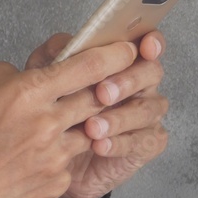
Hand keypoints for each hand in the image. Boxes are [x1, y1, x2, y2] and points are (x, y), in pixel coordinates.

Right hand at [0, 40, 140, 197]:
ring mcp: (56, 155)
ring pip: (91, 128)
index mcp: (23, 94)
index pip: (86, 66)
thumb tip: (17, 73)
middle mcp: (47, 123)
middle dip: (112, 87)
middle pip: (100, 96)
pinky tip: (40, 155)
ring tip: (65, 123)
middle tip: (112, 81)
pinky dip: (64, 152)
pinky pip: (72, 159)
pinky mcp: (57, 182)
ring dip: (87, 122)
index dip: (113, 54)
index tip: (125, 49)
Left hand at [24, 30, 168, 197]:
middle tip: (102, 93)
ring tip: (92, 127)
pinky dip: (120, 143)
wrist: (54, 155)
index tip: (143, 46)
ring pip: (148, 109)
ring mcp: (147, 114)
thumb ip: (55, 57)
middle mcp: (141, 85)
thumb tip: (65, 44)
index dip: (151, 42)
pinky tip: (99, 145)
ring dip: (119, 117)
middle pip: (151, 73)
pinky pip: (144, 141)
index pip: (146, 44)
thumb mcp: (46, 79)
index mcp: (123, 62)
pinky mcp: (147, 144)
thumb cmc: (57, 108)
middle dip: (127, 81)